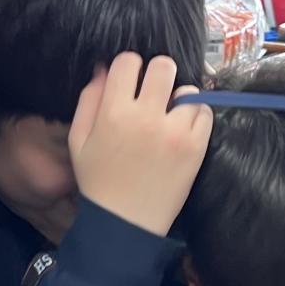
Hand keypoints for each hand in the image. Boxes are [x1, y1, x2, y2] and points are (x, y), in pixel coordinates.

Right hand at [68, 52, 211, 235]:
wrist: (125, 224)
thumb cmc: (98, 181)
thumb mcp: (79, 140)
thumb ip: (89, 100)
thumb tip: (105, 67)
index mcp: (113, 112)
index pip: (129, 61)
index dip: (130, 67)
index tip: (132, 82)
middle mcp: (146, 117)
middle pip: (164, 66)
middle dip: (159, 74)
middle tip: (155, 92)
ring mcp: (175, 132)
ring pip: (188, 90)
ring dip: (179, 98)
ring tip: (169, 116)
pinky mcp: (195, 147)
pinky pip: (205, 114)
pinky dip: (196, 117)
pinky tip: (181, 129)